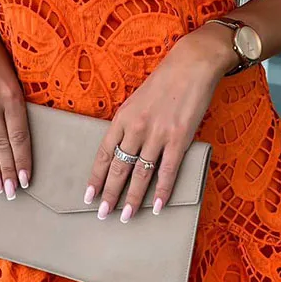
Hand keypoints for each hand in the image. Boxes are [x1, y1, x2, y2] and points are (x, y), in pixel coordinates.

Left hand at [84, 24, 237, 220]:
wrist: (192, 65)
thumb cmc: (165, 81)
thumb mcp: (137, 100)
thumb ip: (129, 124)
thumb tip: (124, 148)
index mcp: (122, 117)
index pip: (104, 153)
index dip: (96, 177)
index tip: (88, 195)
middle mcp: (136, 128)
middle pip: (119, 168)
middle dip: (110, 194)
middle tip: (103, 214)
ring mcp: (157, 135)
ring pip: (140, 174)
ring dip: (132, 198)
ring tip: (125, 216)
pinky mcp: (179, 139)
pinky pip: (168, 171)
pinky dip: (162, 191)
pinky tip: (157, 206)